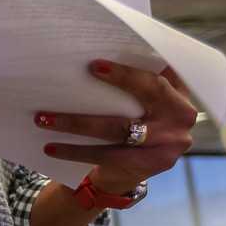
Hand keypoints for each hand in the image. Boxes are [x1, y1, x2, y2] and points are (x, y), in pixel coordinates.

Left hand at [35, 59, 196, 193]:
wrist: (132, 167)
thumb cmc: (130, 118)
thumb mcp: (137, 97)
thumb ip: (127, 79)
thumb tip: (84, 57)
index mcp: (178, 89)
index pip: (160, 71)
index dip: (130, 68)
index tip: (96, 65)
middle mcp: (181, 114)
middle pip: (150, 93)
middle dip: (116, 83)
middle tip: (72, 81)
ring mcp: (170, 141)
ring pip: (119, 129)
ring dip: (77, 123)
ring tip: (44, 119)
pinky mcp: (151, 163)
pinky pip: (107, 155)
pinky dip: (75, 151)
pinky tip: (51, 147)